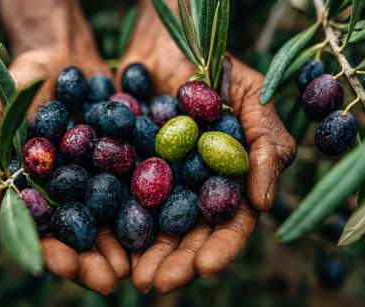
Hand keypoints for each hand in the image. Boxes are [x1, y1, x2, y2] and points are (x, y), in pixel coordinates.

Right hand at [0, 0, 128, 294]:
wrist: (64, 55)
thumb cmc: (20, 87)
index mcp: (43, 195)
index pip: (46, 234)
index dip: (55, 253)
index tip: (66, 268)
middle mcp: (79, 194)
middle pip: (88, 235)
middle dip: (98, 258)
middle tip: (114, 279)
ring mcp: (110, 179)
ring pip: (121, 217)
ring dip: (131, 240)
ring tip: (144, 260)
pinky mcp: (136, 158)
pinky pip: (148, 181)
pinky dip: (157, 197)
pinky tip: (170, 214)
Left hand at [116, 0, 296, 292]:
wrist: (166, 44)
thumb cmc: (218, 66)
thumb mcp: (254, 97)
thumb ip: (266, 145)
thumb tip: (262, 201)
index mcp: (225, 182)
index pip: (229, 225)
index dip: (220, 248)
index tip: (205, 268)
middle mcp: (190, 189)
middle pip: (186, 235)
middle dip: (175, 262)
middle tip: (155, 284)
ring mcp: (155, 182)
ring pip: (150, 226)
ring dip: (141, 252)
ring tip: (128, 276)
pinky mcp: (123, 169)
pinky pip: (114, 197)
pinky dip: (108, 219)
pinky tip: (98, 239)